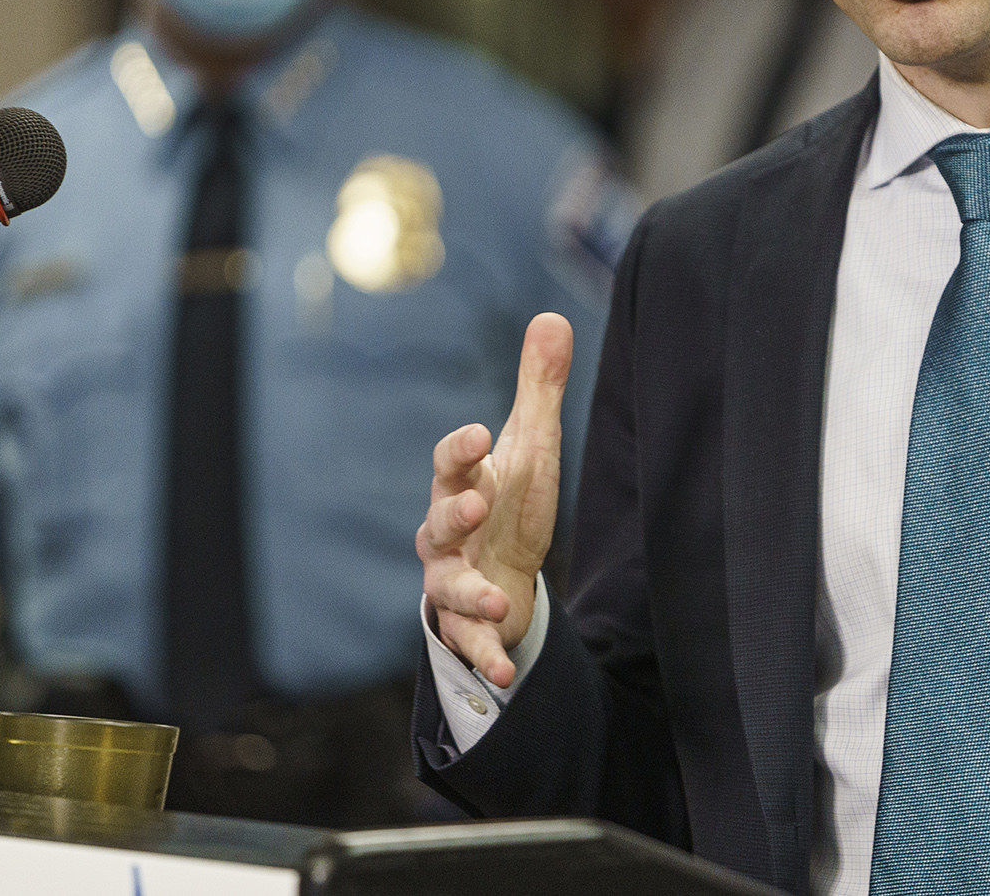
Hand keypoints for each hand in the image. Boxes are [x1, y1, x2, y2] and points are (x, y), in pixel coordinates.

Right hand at [416, 312, 571, 687]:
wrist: (502, 576)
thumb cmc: (509, 506)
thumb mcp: (530, 448)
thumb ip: (538, 390)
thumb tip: (552, 318)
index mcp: (460, 485)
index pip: (449, 463)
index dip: (460, 450)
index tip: (481, 433)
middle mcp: (445, 535)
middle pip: (436, 522)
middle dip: (453, 514)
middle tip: (477, 504)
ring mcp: (450, 581)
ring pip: (445, 587)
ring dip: (468, 594)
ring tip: (494, 600)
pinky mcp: (465, 625)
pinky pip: (469, 643)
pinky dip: (486, 655)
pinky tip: (507, 672)